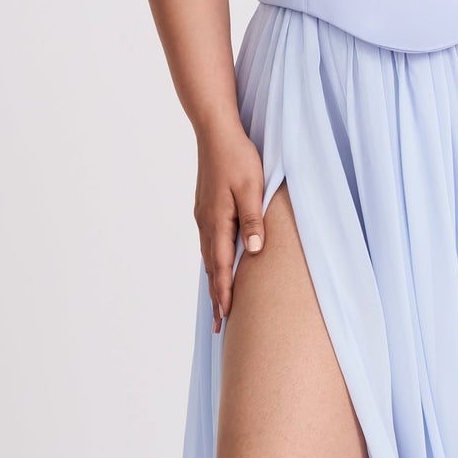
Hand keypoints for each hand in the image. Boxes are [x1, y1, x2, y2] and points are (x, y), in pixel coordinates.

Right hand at [195, 126, 268, 331]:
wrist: (215, 132)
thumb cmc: (238, 157)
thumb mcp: (251, 188)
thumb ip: (253, 220)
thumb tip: (253, 251)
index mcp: (218, 221)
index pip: (221, 267)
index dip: (224, 293)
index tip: (225, 317)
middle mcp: (206, 223)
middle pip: (212, 268)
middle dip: (216, 297)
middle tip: (220, 325)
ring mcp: (203, 215)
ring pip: (208, 257)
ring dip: (214, 282)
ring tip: (218, 303)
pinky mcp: (206, 208)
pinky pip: (209, 243)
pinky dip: (213, 263)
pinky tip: (217, 266)